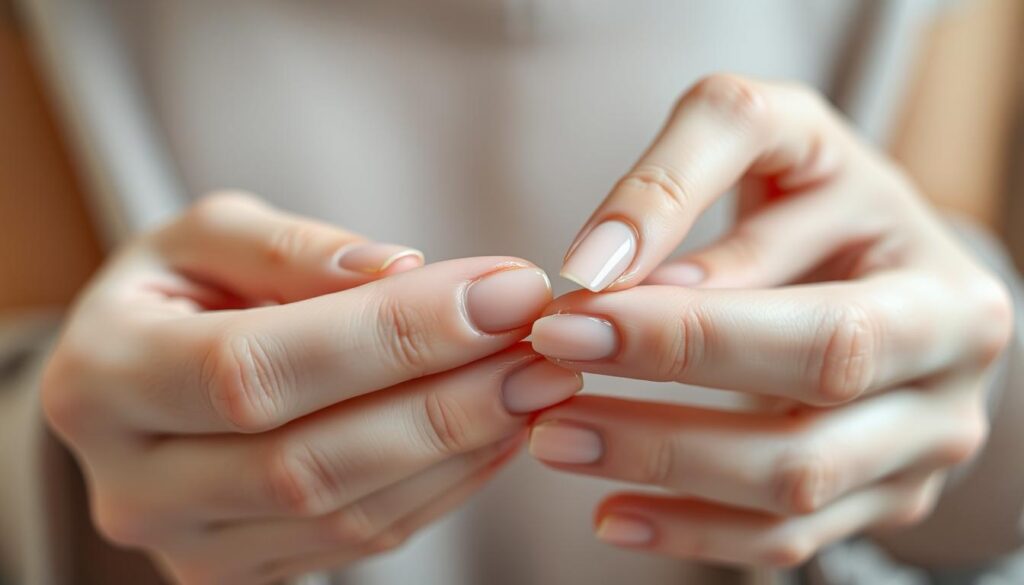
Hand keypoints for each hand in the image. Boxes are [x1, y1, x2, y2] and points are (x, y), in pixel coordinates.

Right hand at [41, 193, 579, 583]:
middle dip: (446, 401)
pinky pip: (362, 542)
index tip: (505, 293)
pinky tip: (500, 430)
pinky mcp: (243, 574)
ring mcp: (188, 546)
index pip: (258, 367)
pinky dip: (444, 486)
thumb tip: (399, 271)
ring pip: (346, 516)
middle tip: (544, 348)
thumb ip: (291, 250)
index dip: (393, 335)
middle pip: (308, 461)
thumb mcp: (205, 238)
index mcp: (102, 379)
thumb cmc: (177, 292)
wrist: (140, 378)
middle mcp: (134, 483)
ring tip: (540, 384)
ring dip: (461, 448)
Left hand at [527, 75, 1012, 566]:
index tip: (570, 313)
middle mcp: (949, 382)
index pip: (826, 331)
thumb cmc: (809, 189)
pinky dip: (688, 530)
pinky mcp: (878, 497)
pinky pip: (784, 540)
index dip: (692, 333)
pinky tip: (609, 511)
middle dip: (669, 401)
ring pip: (793, 487)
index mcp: (944, 289)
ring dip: (659, 464)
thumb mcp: (768, 134)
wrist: (871, 254)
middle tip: (550, 373)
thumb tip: (600, 268)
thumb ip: (682, 174)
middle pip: (814, 423)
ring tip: (554, 437)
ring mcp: (920, 449)